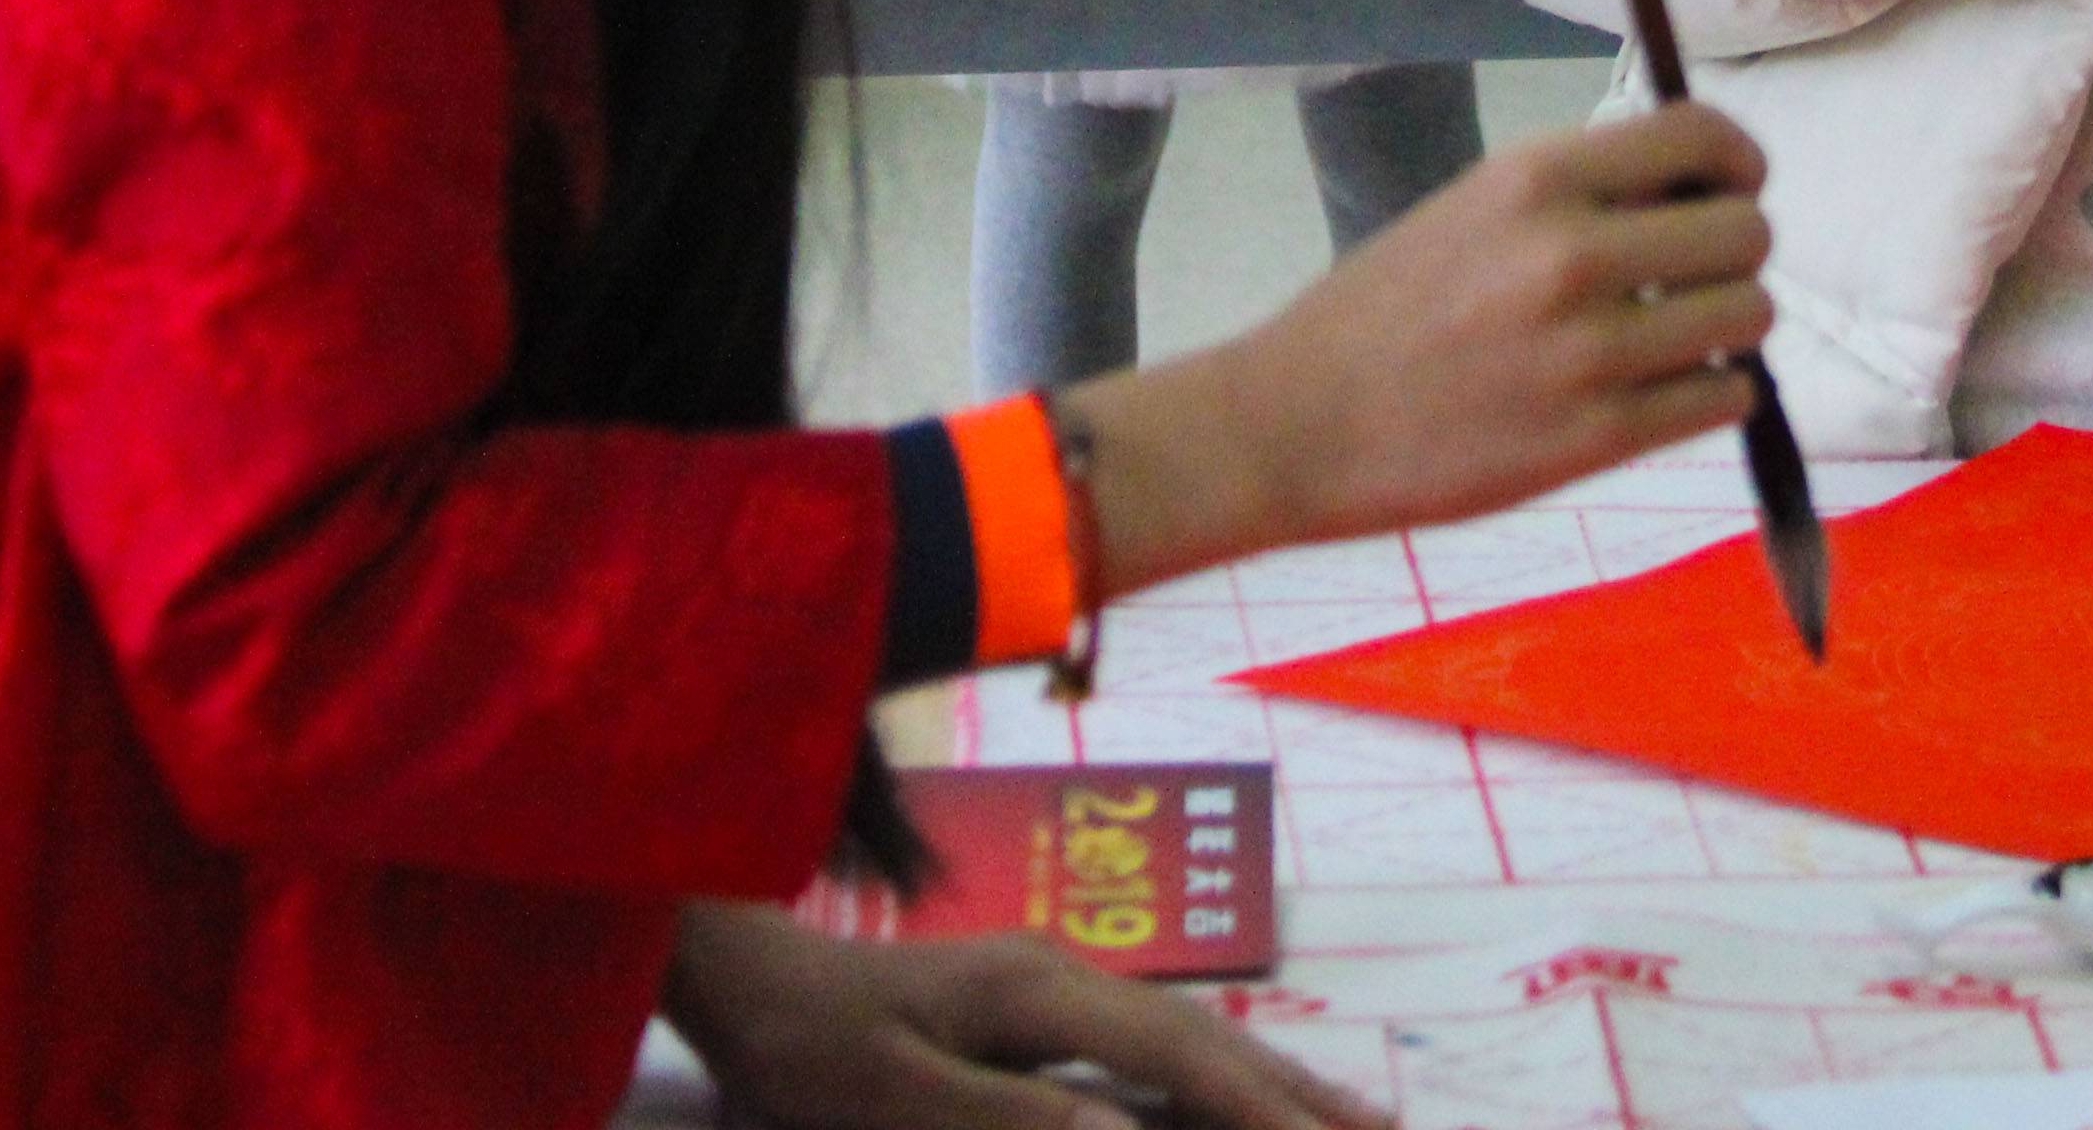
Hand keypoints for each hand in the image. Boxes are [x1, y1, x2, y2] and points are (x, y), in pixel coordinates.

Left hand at [660, 902, 1378, 1129]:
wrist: (742, 977)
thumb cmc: (806, 1046)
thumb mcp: (890, 1100)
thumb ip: (1005, 1122)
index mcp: (1038, 996)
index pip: (1177, 1061)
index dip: (1256, 1113)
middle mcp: (1064, 978)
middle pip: (1206, 1041)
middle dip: (1297, 1094)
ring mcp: (1054, 988)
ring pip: (1187, 1039)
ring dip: (1270, 1082)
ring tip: (1350, 1119)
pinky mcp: (1035, 1009)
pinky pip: (1150, 1048)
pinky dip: (1212, 1077)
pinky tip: (1233, 1100)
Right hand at [1071, 103, 1771, 580]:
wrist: (1300, 424)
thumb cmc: (1384, 311)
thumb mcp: (1475, 207)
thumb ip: (1582, 192)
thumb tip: (1702, 188)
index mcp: (1537, 177)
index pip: (1703, 137)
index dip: (1739, 161)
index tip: (1732, 187)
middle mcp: (1573, 252)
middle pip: (1747, 231)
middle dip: (1734, 253)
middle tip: (1693, 279)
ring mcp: (1590, 351)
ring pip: (1749, 315)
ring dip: (1729, 326)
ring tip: (1678, 340)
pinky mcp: (1597, 439)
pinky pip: (1726, 396)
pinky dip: (1716, 392)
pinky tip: (1669, 392)